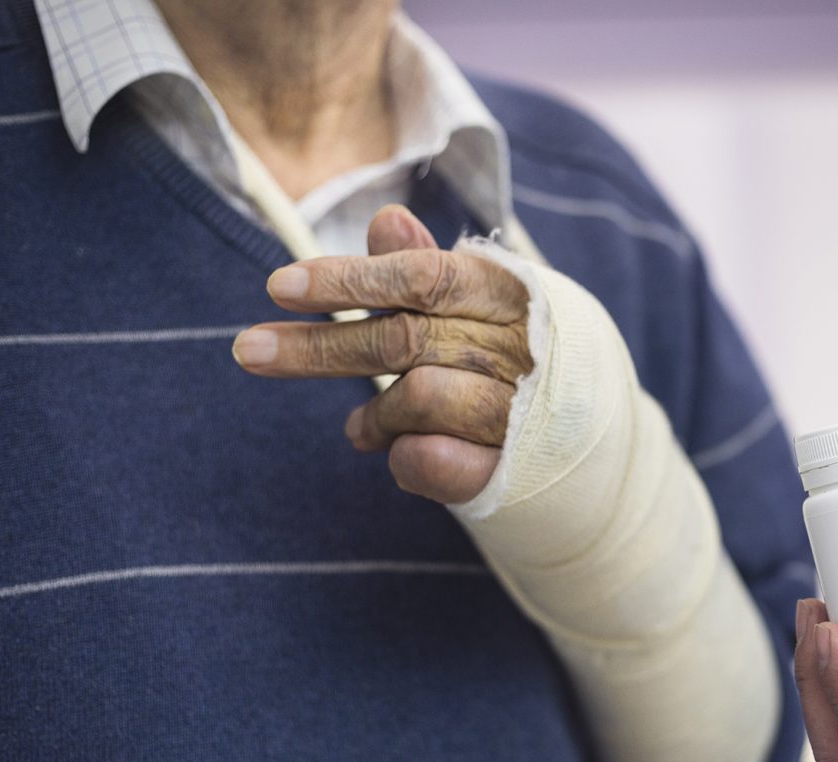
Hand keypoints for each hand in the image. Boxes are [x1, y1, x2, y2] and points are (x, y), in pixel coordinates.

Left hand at [232, 205, 531, 503]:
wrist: (588, 437)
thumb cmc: (513, 355)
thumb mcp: (474, 302)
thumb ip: (423, 266)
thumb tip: (386, 217)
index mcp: (510, 295)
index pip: (423, 277)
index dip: (349, 280)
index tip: (278, 287)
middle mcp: (520, 349)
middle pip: (404, 340)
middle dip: (321, 348)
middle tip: (249, 351)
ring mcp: (521, 411)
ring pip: (419, 398)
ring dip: (376, 415)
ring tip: (360, 428)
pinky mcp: (514, 467)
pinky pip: (436, 460)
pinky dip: (403, 457)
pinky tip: (394, 451)